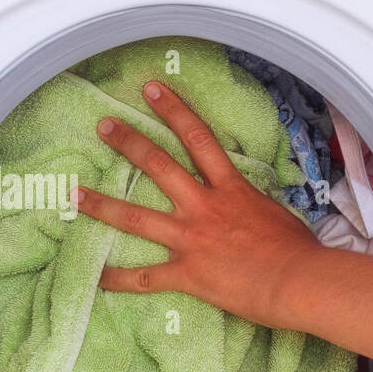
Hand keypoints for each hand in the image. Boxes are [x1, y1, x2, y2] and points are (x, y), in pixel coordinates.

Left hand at [72, 80, 320, 327]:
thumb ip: (251, 203)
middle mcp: (203, 207)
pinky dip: (117, 279)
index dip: (174, 110)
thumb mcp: (274, 212)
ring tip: (73, 194)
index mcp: (230, 188)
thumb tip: (247, 203)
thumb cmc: (297, 249)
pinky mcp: (186, 273)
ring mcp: (190, 239)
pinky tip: (95, 277)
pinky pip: (144, 278)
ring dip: (101, 204)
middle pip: (158, 166)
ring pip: (136, 217)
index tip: (152, 89)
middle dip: (129, 142)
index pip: (199, 138)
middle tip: (104, 126)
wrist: (299, 281)